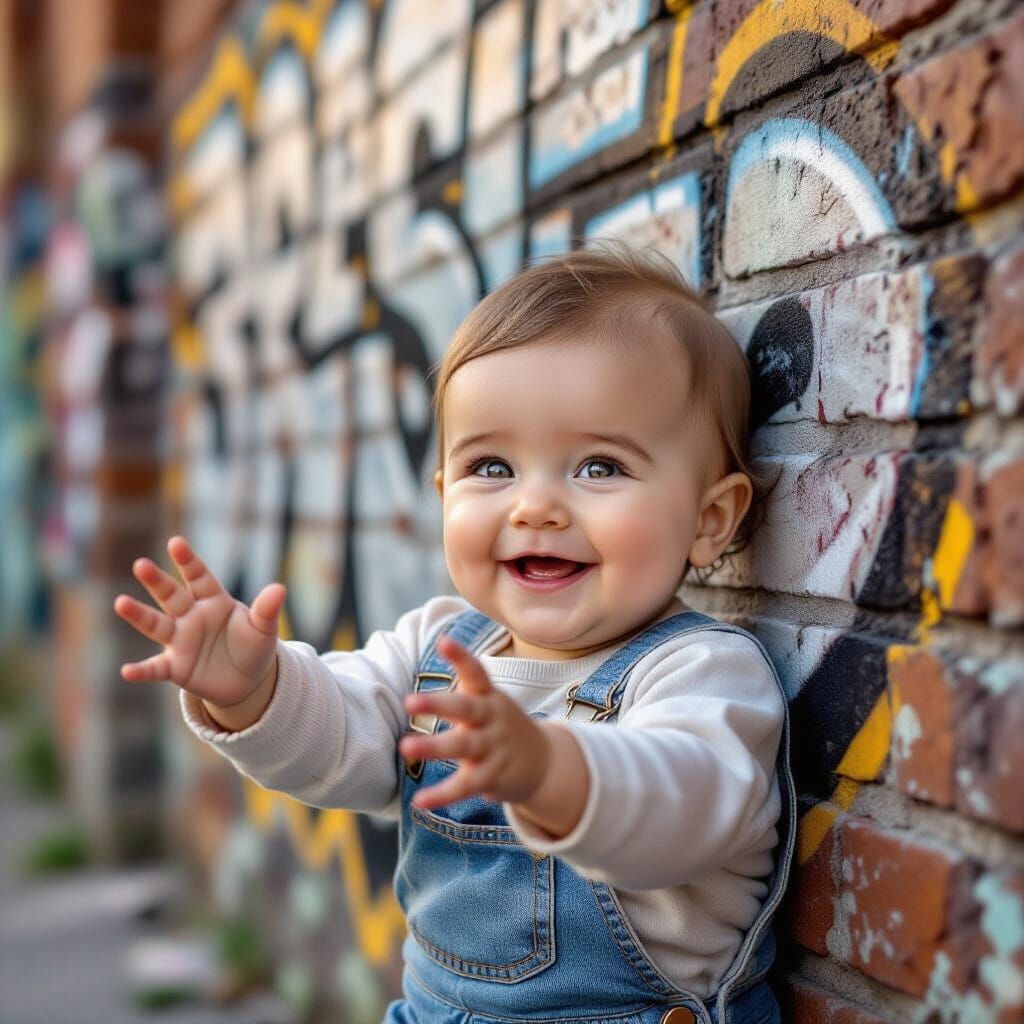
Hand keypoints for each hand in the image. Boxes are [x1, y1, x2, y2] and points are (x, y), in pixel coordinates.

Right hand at [113, 536, 285, 726]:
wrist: (247, 680)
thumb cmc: (253, 646)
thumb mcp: (263, 628)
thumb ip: (267, 610)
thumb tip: (280, 588)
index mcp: (214, 601)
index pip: (199, 577)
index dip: (188, 561)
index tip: (176, 543)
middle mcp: (192, 617)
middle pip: (172, 595)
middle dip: (157, 581)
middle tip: (141, 564)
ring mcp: (181, 641)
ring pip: (156, 624)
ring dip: (139, 615)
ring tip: (121, 603)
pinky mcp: (176, 667)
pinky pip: (156, 668)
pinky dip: (142, 671)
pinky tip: (127, 671)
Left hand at [399, 636, 551, 810]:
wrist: (543, 762)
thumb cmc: (500, 724)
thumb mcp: (489, 699)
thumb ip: (467, 680)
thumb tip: (440, 641)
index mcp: (489, 696)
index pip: (477, 672)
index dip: (461, 657)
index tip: (444, 641)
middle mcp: (492, 719)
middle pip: (467, 708)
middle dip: (438, 704)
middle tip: (409, 701)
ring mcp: (493, 748)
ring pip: (463, 746)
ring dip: (434, 746)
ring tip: (405, 746)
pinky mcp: (492, 776)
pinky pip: (465, 786)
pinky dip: (442, 795)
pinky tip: (420, 801)